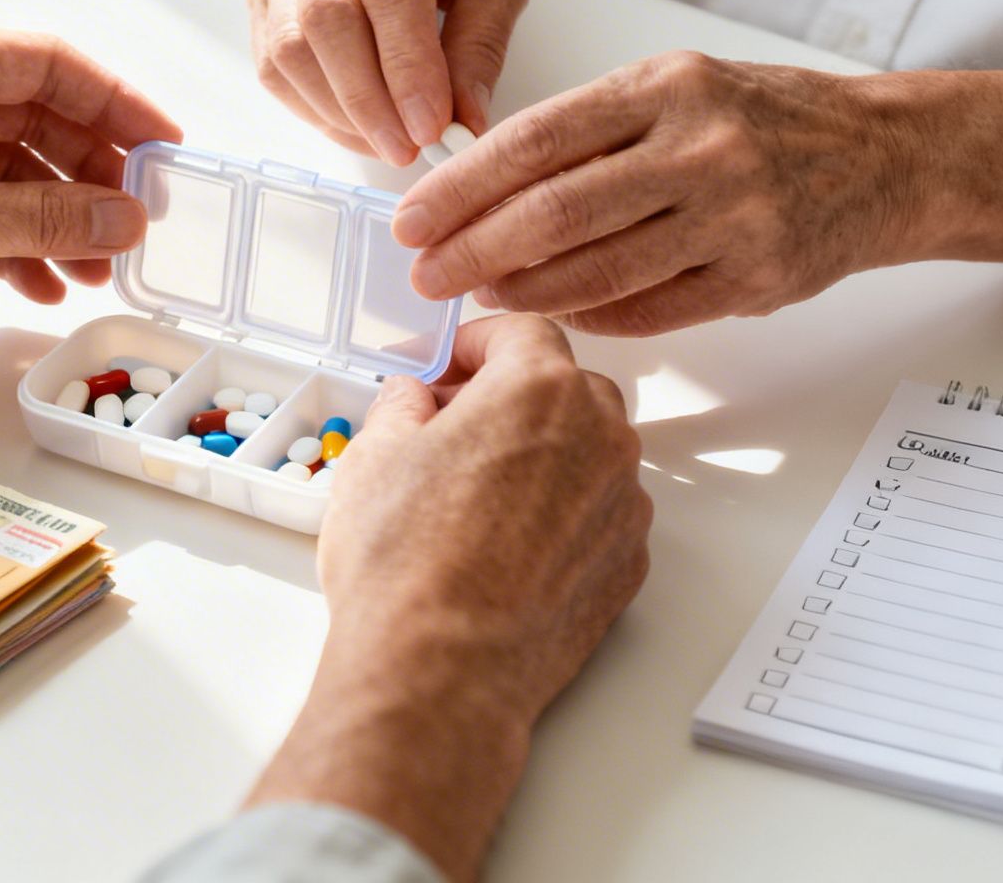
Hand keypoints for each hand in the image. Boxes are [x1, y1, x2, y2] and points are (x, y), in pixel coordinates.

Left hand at [0, 24, 181, 356]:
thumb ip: (50, 216)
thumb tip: (123, 216)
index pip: (49, 63)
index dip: (117, 104)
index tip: (163, 146)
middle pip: (34, 115)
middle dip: (90, 173)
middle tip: (138, 216)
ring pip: (7, 167)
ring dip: (57, 216)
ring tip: (98, 264)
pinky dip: (13, 241)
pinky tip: (44, 282)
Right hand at [247, 315, 648, 880]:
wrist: (443, 669)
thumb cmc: (407, 565)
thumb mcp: (373, 456)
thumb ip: (402, 406)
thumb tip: (412, 401)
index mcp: (539, 389)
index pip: (521, 332)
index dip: (476, 343)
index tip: (450, 365)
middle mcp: (600, 436)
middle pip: (565, 388)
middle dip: (513, 399)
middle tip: (453, 430)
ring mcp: (623, 504)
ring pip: (588, 453)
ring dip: (543, 457)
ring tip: (476, 498)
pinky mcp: (628, 564)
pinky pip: (598, 515)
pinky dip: (563, 516)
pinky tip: (507, 548)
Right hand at [249, 0, 527, 166]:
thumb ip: (481, 42)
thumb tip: (463, 122)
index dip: (408, 67)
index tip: (432, 127)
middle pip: (325, 18)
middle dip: (367, 100)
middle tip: (408, 149)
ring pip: (288, 47)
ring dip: (337, 113)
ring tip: (389, 142)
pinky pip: (271, 63)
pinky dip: (313, 109)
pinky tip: (356, 126)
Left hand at [392, 52, 916, 335]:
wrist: (887, 156)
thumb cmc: (765, 120)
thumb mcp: (677, 88)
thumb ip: (591, 129)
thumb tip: (483, 183)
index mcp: (664, 89)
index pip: (535, 140)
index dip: (460, 185)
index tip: (410, 216)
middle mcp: (698, 148)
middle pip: (555, 211)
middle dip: (473, 248)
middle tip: (425, 273)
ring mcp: (731, 218)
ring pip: (598, 270)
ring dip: (522, 293)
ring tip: (477, 297)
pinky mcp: (757, 279)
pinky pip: (650, 310)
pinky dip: (591, 316)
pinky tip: (554, 313)